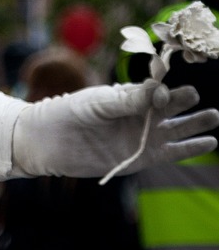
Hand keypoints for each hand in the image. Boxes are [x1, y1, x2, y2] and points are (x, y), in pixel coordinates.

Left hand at [12, 79, 218, 178]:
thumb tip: (159, 91)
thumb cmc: (67, 114)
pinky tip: (209, 142)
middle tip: (200, 100)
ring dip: (195, 124)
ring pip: (176, 129)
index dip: (166, 91)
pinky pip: (171, 153)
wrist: (46, 142)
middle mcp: (138, 116)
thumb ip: (127, 100)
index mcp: (128, 97)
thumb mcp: (97, 103)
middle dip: (186, 103)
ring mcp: (141, 137)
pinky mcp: (140, 158)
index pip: (156, 91)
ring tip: (213, 116)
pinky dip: (190, 148)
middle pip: (170, 108)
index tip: (172, 93)